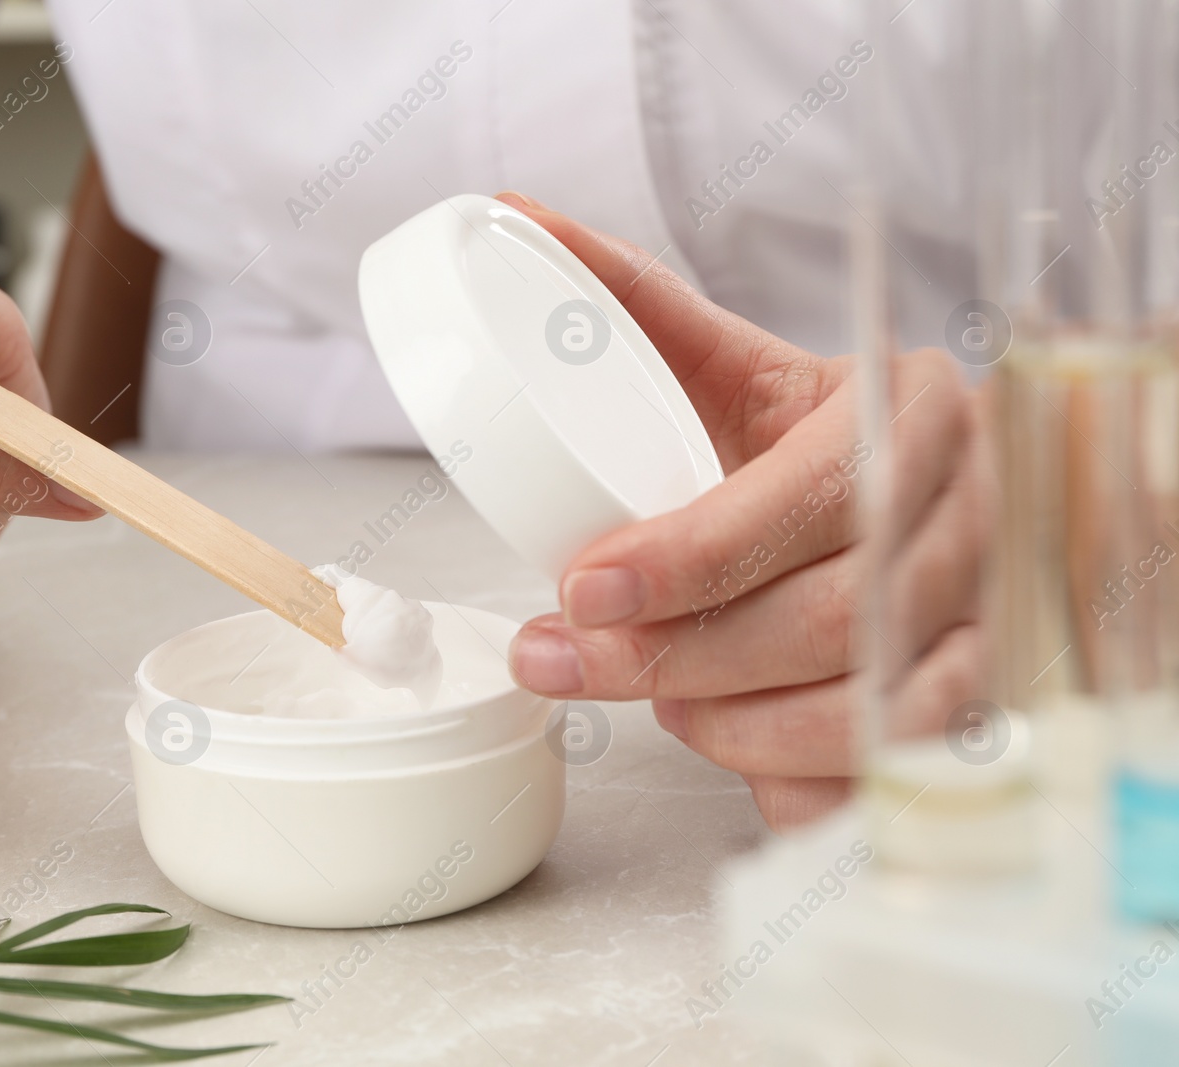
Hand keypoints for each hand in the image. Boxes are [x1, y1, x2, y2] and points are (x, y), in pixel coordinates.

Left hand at [499, 194, 988, 829]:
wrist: (894, 494)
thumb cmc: (793, 439)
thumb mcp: (728, 366)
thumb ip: (635, 302)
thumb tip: (514, 218)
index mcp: (906, 413)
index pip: (804, 500)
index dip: (687, 558)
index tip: (578, 589)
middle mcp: (966, 511)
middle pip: (827, 617)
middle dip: (673, 655)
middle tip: (568, 659)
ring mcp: (985, 611)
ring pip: (863, 707)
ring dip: (731, 720)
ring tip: (660, 697)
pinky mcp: (980, 696)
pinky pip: (888, 766)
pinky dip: (794, 771)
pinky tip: (735, 740)